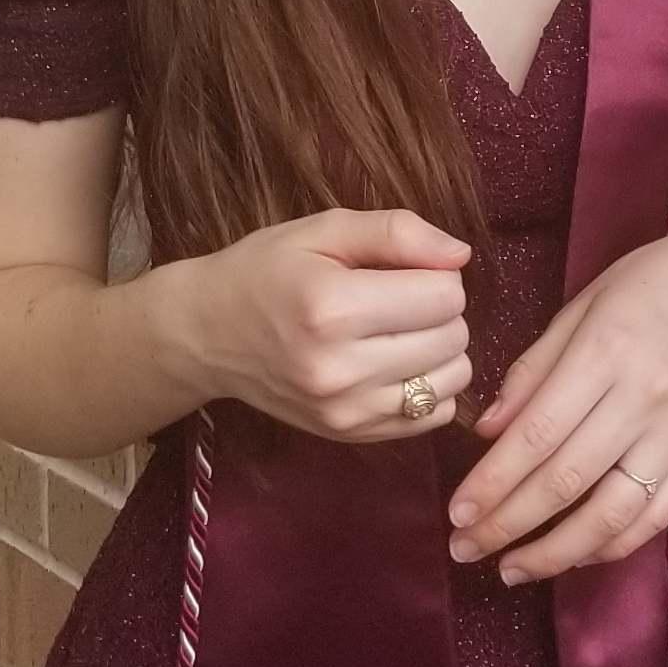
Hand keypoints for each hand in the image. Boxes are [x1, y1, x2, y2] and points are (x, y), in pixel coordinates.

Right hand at [168, 207, 472, 440]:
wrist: (207, 335)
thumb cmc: (266, 271)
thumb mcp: (324, 229)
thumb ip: (397, 232)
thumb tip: (461, 254)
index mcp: (333, 308)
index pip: (444, 296)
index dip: (438, 274)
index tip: (407, 270)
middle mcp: (340, 369)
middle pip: (453, 338)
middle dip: (441, 310)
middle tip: (401, 299)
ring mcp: (346, 412)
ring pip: (452, 380)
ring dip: (441, 350)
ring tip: (401, 331)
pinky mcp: (351, 436)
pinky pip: (434, 416)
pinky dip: (430, 387)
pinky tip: (396, 364)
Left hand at [449, 215, 667, 584]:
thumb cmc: (649, 285)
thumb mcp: (582, 305)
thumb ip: (532, 370)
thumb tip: (485, 432)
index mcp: (606, 351)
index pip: (537, 434)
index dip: (492, 482)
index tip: (456, 513)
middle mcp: (645, 398)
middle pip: (567, 480)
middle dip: (507, 524)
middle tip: (464, 549)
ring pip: (612, 513)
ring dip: (555, 553)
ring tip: (511, 569)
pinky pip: (655, 517)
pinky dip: (610, 547)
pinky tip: (573, 556)